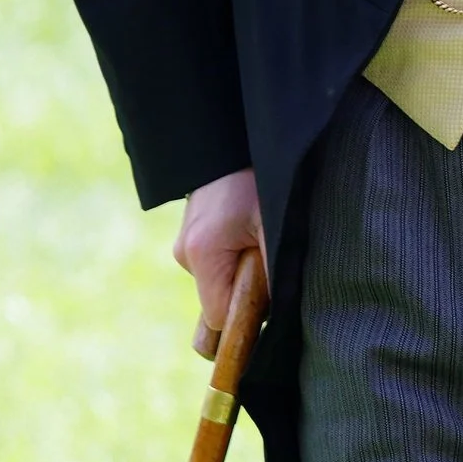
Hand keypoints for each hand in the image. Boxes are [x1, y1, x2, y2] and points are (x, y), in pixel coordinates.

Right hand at [175, 168, 266, 360]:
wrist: (234, 141)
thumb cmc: (260, 180)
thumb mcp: (275, 226)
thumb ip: (273, 273)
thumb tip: (277, 317)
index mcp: (201, 254)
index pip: (218, 320)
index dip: (247, 319)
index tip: (269, 300)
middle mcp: (185, 254)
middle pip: (217, 306)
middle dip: (243, 301)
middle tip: (267, 269)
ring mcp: (185, 246)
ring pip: (218, 287)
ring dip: (244, 278)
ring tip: (262, 242)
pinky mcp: (192, 239)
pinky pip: (216, 269)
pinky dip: (236, 264)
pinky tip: (252, 238)